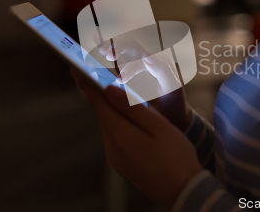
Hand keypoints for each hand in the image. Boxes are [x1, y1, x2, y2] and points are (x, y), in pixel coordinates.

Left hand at [72, 68, 202, 209]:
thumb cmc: (175, 155)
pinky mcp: (122, 165)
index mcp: (120, 133)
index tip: (75, 69)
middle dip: (106, 97)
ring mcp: (115, 158)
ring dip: (118, 113)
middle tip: (110, 79)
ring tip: (134, 104)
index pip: (98, 102)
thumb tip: (108, 89)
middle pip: (104, 114)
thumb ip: (131, 107)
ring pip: (111, 126)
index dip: (86, 84)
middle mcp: (112, 146)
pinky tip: (139, 128)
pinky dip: (123, 127)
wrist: (183, 190)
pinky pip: (117, 139)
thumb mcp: (157, 125)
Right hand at [96, 34, 192, 130]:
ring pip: (121, 48)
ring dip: (109, 45)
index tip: (120, 80)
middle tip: (108, 55)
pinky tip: (95, 36)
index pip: (140, 55)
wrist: (174, 116)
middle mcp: (146, 60)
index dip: (129, 66)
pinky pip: (117, 56)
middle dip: (117, 47)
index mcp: (156, 62)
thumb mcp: (172, 88)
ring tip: (100, 50)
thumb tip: (146, 55)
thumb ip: (162, 71)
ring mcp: (136, 65)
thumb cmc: (174, 103)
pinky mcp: (128, 72)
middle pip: (129, 45)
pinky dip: (106, 44)